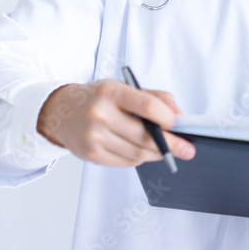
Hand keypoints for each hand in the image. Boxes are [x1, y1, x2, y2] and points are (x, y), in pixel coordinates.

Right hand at [37, 79, 195, 166]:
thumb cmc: (98, 98)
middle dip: (171, 144)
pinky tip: (144, 153)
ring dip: (156, 154)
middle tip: (187, 149)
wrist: (61, 111)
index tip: (180, 125)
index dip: (167, 119)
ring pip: (136, 153)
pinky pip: (124, 162)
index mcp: (111, 92)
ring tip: (166, 151)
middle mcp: (100, 114)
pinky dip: (139, 159)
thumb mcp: (124, 87)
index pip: (147, 106)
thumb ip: (154, 97)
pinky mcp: (90, 154)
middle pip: (144, 136)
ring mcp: (93, 136)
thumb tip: (179, 115)